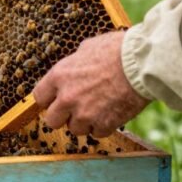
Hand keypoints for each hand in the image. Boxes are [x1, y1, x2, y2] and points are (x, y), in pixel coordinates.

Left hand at [32, 31, 149, 136]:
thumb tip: (74, 66)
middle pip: (51, 121)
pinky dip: (103, 126)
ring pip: (74, 130)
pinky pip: (97, 133)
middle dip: (62, 116)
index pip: (39, 97)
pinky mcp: (104, 124)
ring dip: (84, 122)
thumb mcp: (87, 48)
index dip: (49, 99)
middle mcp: (68, 97)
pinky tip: (110, 113)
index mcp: (59, 76)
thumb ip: (74, 63)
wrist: (141, 64)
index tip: (56, 100)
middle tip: (74, 109)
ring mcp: (85, 113)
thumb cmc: (116, 50)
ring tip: (97, 109)